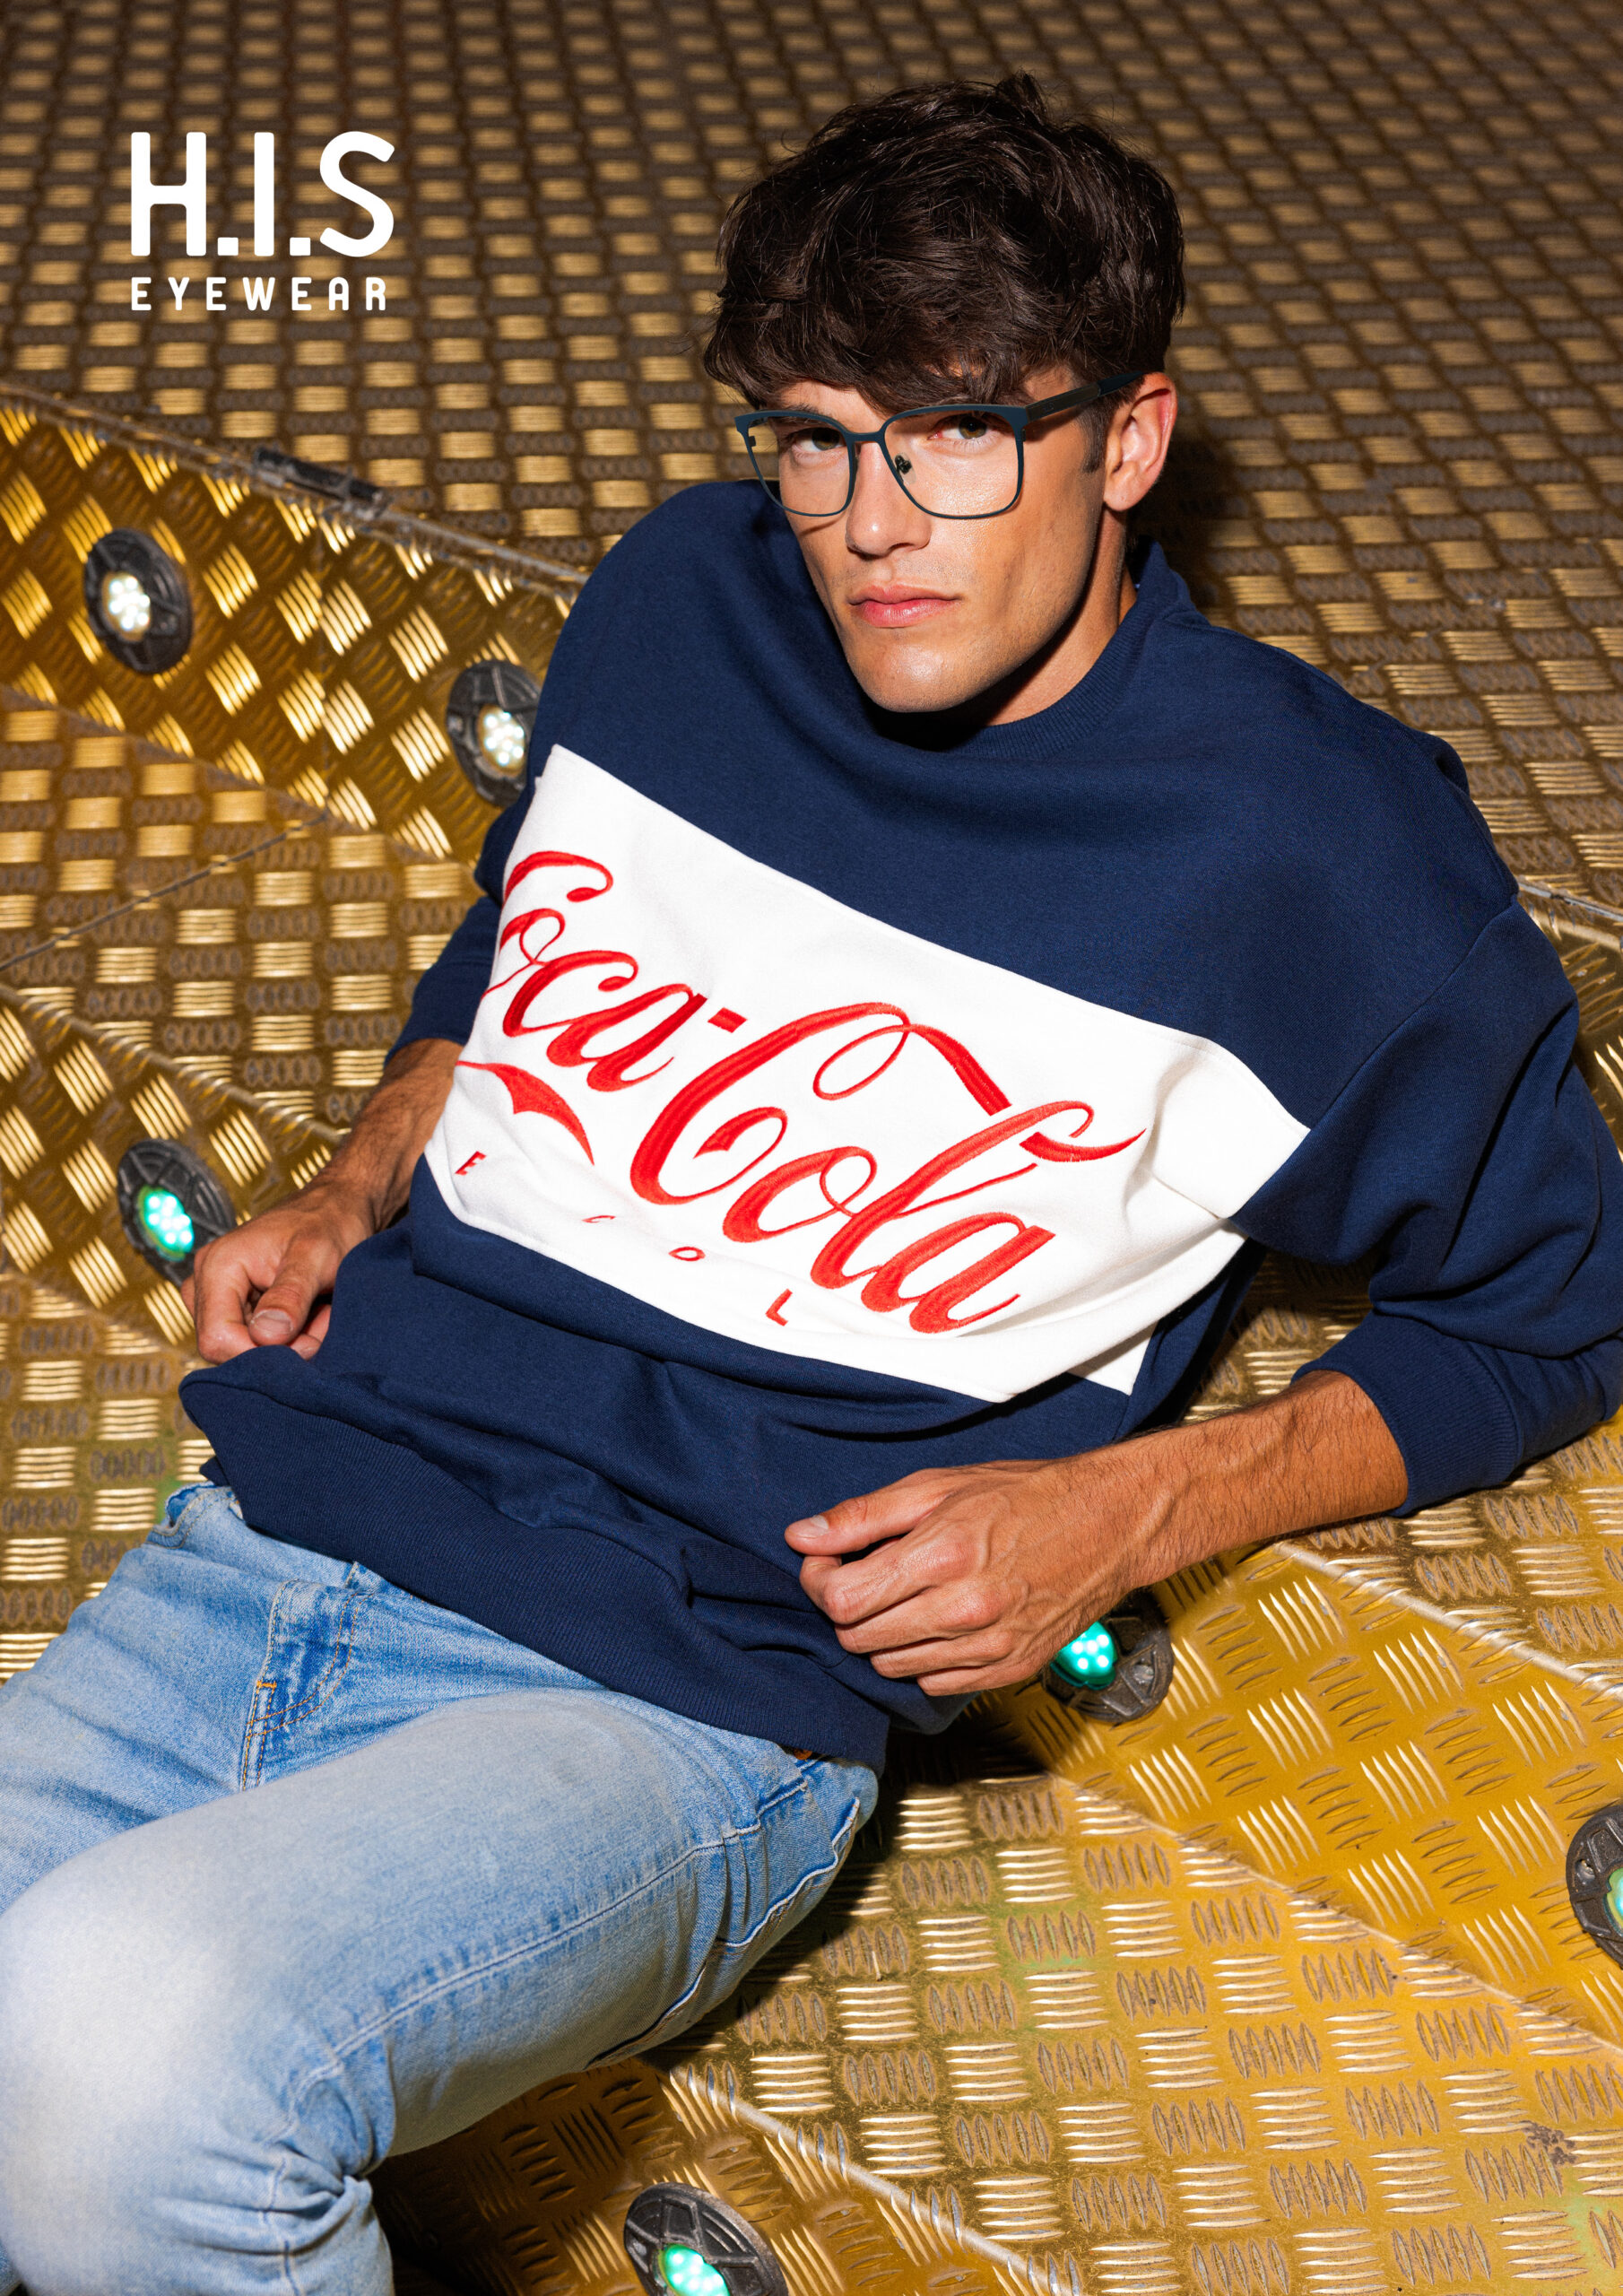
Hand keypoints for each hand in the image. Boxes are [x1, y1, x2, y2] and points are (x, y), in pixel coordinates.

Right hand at [183, 1177, 375, 1361]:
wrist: (338, 1206)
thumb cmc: (329, 1222)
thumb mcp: (316, 1257)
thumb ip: (290, 1296)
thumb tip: (265, 1336)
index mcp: (218, 1266)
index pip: (217, 1339)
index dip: (260, 1352)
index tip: (306, 1342)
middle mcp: (208, 1281)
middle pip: (228, 1347)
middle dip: (278, 1347)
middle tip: (319, 1321)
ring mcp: (219, 1294)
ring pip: (245, 1347)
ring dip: (287, 1342)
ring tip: (317, 1311)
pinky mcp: (236, 1304)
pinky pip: (255, 1339)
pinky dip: (288, 1336)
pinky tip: (310, 1314)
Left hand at [785, 1373, 1406, 1697]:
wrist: (1110, 1523)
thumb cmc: (1025, 1496)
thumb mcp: (937, 1486)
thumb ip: (863, 1517)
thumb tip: (802, 1537)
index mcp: (940, 1555)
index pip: (840, 1599)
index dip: (819, 1580)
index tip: (829, 1562)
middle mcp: (963, 1609)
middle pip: (858, 1637)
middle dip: (849, 1607)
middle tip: (867, 1575)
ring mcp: (988, 1647)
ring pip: (891, 1667)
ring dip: (884, 1636)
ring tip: (909, 1595)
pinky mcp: (1009, 1670)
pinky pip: (934, 1684)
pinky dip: (924, 1659)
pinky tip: (940, 1622)